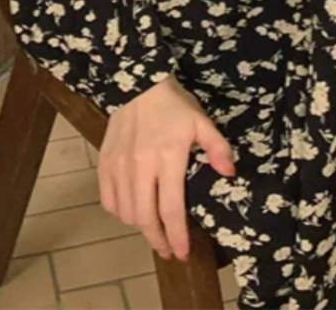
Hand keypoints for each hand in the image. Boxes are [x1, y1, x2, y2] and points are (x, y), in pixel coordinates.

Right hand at [98, 77, 235, 259]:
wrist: (138, 84)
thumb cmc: (173, 105)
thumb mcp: (202, 121)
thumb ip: (217, 148)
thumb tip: (230, 173)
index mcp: (167, 158)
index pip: (170, 208)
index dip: (176, 235)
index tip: (182, 252)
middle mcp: (140, 167)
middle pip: (145, 218)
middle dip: (158, 240)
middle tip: (168, 250)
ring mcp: (119, 167)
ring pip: (126, 212)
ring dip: (140, 227)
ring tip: (154, 230)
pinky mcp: (105, 163)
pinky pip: (109, 199)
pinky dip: (121, 212)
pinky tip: (132, 211)